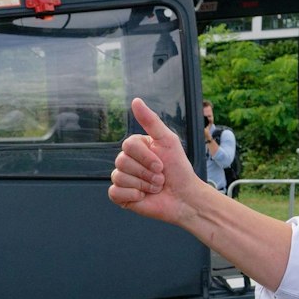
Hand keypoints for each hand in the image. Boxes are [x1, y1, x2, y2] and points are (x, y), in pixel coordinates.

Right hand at [109, 97, 207, 226]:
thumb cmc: (178, 169)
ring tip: (155, 187)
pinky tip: (143, 196)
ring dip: (143, 184)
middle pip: (121, 161)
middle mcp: (127, 161)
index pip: (128, 146)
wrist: (184, 197)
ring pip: (119, 177)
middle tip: (160, 178)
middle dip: (146, 172)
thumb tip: (135, 100)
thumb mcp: (167, 140)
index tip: (162, 164)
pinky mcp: (121, 196)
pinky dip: (131, 195)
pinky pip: (114, 192)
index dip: (146, 157)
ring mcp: (123, 179)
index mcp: (136, 147)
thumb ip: (150, 121)